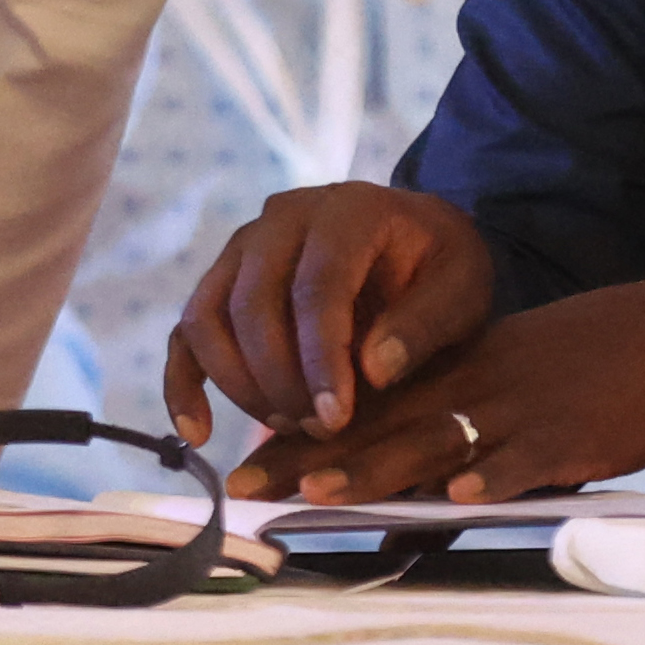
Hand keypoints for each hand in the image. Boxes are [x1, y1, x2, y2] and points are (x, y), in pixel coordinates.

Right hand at [164, 183, 493, 447]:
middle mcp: (281, 219)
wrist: (415, 241)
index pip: (317, 285)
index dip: (321, 358)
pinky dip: (182, 382)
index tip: (338, 418)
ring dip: (240, 384)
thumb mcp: (462, 289)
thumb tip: (372, 370)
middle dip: (281, 380)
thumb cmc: (438, 267)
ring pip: (209, 318)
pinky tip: (199, 433)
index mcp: (346, 211)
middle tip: (319, 430)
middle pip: (253, 304)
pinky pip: (186, 332)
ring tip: (288, 427)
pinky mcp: (221, 282)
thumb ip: (424, 323)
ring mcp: (242, 248)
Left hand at [230, 273, 644, 505]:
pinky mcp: (566, 436)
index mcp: (451, 380)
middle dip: (310, 461)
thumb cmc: (579, 370)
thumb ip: (452, 432)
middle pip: (378, 429)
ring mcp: (515, 414)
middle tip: (248, 488)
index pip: (362, 412)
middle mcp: (469, 392)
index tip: (244, 469)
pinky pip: (524, 460)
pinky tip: (463, 497)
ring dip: (378, 467)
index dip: (302, 441)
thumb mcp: (504, 384)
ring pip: (435, 442)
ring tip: (323, 491)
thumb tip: (403, 490)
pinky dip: (494, 476)